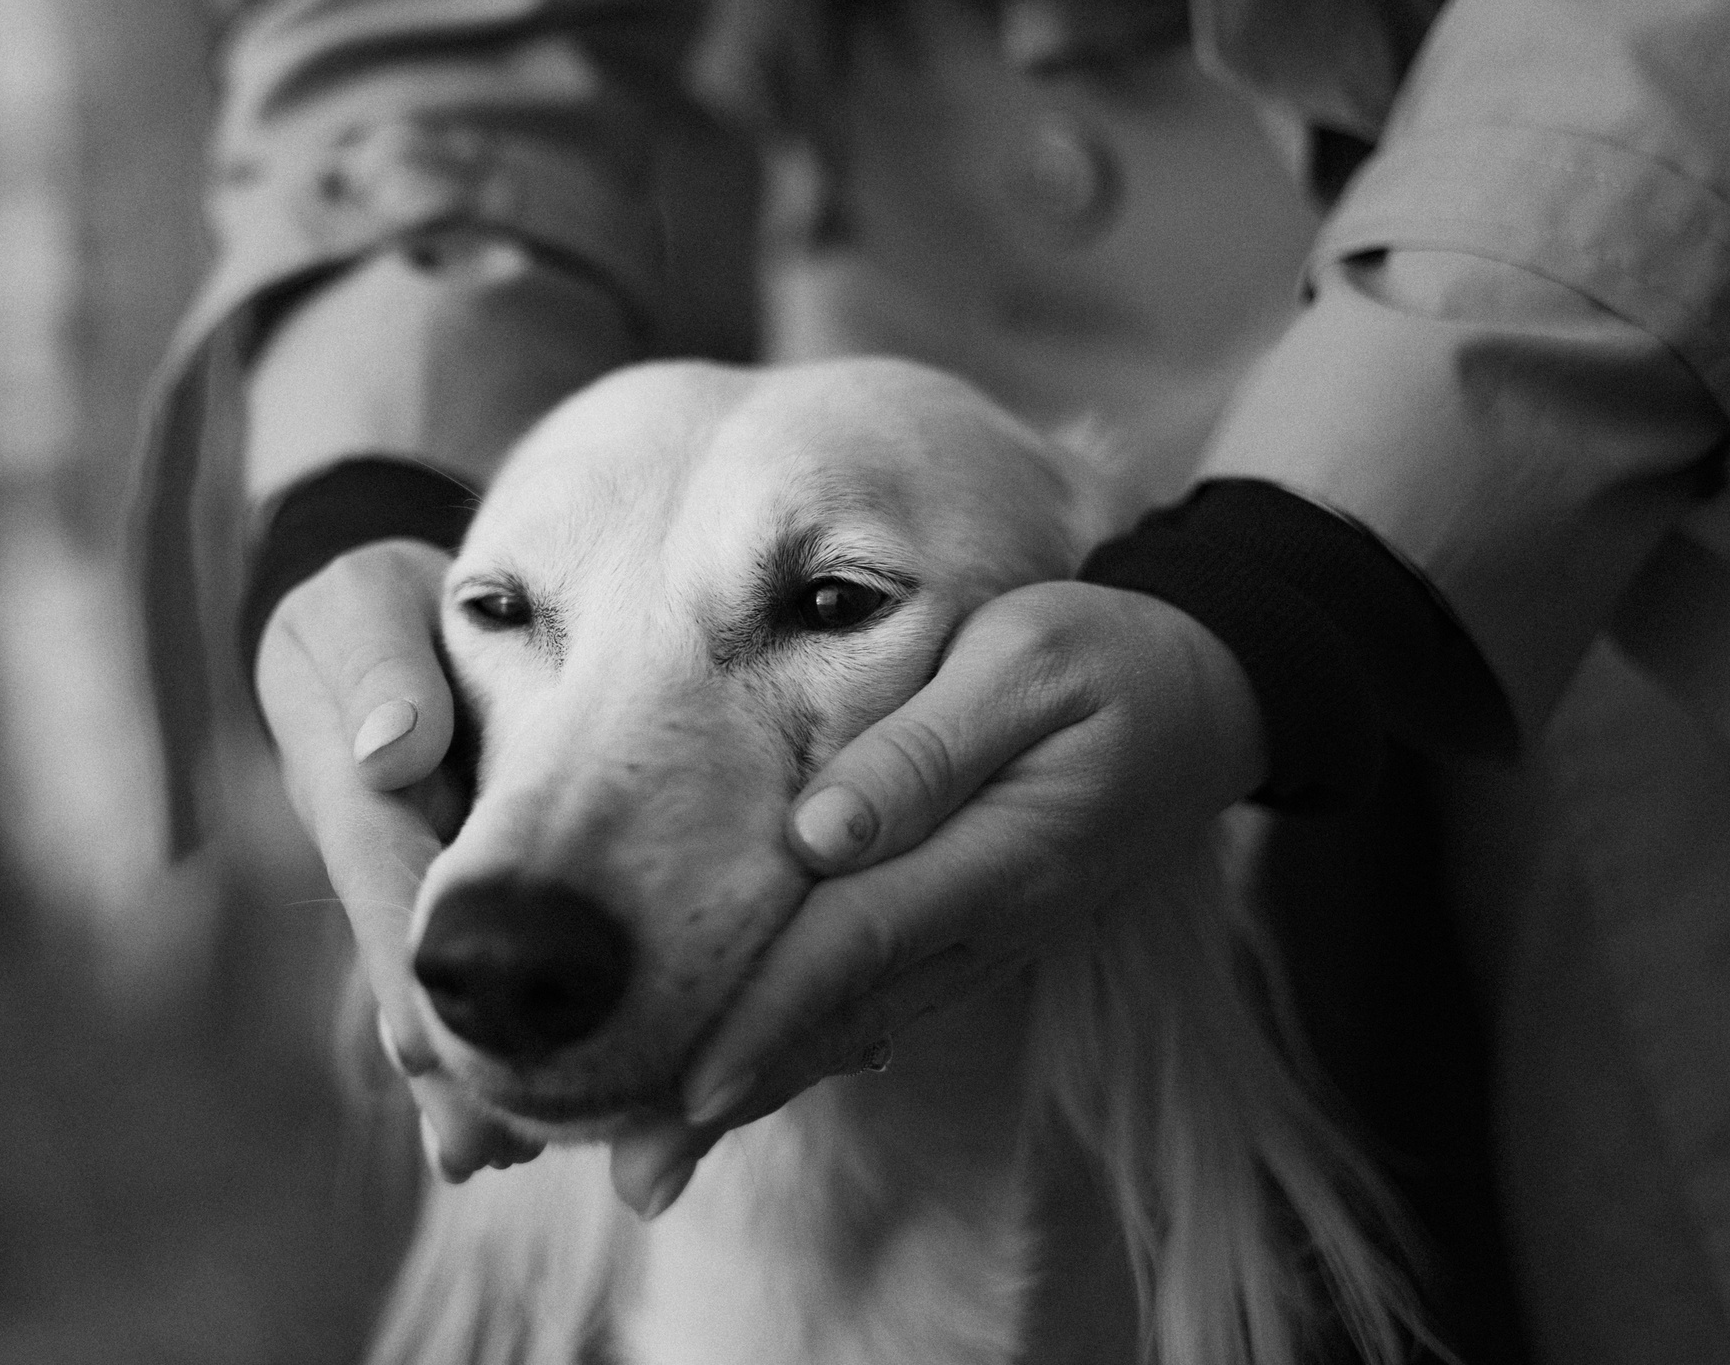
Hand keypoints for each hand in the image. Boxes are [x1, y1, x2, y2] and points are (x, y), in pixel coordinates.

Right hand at [254, 538, 545, 1180]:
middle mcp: (374, 850)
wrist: (371, 609)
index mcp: (353, 785)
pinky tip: (519, 1113)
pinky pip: (462, 965)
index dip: (406, 970)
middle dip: (443, 1062)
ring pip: (432, 985)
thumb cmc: (374, 600)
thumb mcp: (365, 605)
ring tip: (502, 1160)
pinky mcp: (441, 884)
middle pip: (406, 967)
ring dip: (459, 1075)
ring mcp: (403, 877)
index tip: (428, 1053)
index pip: (383, 884)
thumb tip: (391, 756)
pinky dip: (484, 1034)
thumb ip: (379, 670)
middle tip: (483, 1151)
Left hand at [608, 581, 1268, 1213]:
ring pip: (851, 1029)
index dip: (768, 1017)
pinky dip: (798, 1052)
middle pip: (838, 1020)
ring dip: (757, 1090)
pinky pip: (871, 1007)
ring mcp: (977, 945)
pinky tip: (726, 1092)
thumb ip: (926, 748)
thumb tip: (819, 833)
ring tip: (653, 1159)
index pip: (854, 946)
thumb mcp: (1026, 662)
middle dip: (734, 1097)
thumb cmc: (1102, 661)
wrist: (1202, 698)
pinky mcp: (965, 940)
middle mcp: (984, 926)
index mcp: (997, 858)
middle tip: (634, 1175)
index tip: (689, 1089)